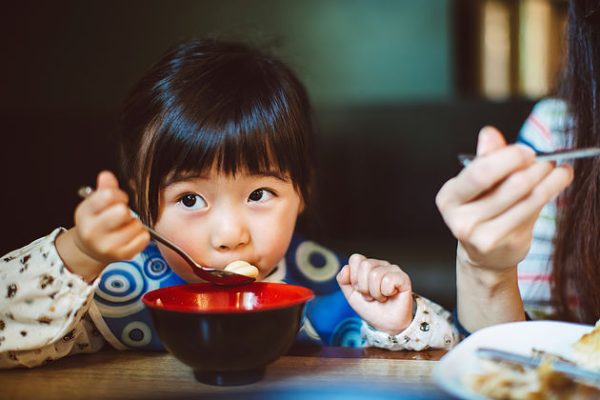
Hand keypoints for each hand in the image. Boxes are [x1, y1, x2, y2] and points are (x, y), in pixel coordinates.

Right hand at [72, 171, 149, 264]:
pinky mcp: (122, 255)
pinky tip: (130, 235)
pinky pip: (144, 237)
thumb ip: (104, 188)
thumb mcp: (95, 203)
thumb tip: (107, 175)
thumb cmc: (96, 222)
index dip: (119, 195)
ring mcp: (107, 246)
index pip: (108, 196)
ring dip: (134, 223)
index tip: (118, 200)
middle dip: (125, 210)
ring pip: (136, 224)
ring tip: (124, 226)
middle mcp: (92, 231)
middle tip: (121, 215)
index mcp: (85, 213)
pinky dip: (141, 234)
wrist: (90, 249)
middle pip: (122, 211)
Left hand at [337, 253, 412, 334]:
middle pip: (365, 265)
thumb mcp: (351, 295)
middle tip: (370, 296)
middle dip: (364, 287)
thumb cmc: (371, 308)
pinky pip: (389, 280)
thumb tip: (346, 268)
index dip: (354, 277)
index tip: (360, 290)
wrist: (386, 324)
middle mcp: (380, 264)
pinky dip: (386, 293)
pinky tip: (390, 295)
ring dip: (375, 293)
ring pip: (376, 275)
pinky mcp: (403, 278)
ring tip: (380, 297)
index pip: (356, 259)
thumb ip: (343, 280)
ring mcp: (393, 270)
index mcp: (368, 266)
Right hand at [436, 127, 572, 273]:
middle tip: (546, 158)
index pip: (480, 173)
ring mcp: (484, 235)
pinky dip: (551, 192)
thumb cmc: (480, 211)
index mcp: (449, 198)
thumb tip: (489, 134)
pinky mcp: (507, 244)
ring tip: (557, 169)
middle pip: (509, 186)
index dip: (508, 158)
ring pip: (527, 198)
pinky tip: (558, 182)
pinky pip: (535, 211)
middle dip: (534, 167)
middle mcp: (462, 219)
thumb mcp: (477, 184)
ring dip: (548, 179)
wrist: (484, 254)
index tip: (527, 150)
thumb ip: (485, 158)